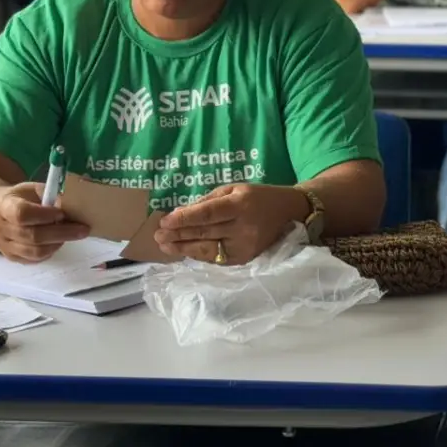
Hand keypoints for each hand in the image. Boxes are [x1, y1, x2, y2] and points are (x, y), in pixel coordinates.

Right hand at [0, 183, 89, 262]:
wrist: (1, 214)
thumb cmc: (22, 199)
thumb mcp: (33, 189)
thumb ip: (50, 195)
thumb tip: (71, 204)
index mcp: (4, 206)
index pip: (21, 214)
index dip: (44, 215)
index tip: (62, 213)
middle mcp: (0, 229)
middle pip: (32, 236)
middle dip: (62, 232)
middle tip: (83, 229)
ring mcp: (5, 246)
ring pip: (35, 251)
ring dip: (59, 243)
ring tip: (73, 234)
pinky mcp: (13, 258)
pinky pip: (36, 259)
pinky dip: (52, 250)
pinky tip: (60, 240)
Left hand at [154, 184, 306, 264]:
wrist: (289, 212)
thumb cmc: (258, 197)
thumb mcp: (234, 188)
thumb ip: (208, 201)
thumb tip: (180, 214)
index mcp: (240, 205)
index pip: (208, 214)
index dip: (184, 219)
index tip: (164, 221)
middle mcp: (243, 227)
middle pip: (205, 233)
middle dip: (178, 235)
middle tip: (157, 235)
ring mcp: (244, 246)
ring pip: (208, 250)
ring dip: (183, 248)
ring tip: (165, 245)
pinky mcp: (245, 258)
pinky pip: (216, 258)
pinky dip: (198, 254)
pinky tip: (184, 250)